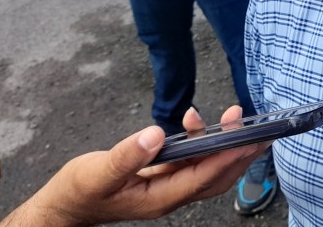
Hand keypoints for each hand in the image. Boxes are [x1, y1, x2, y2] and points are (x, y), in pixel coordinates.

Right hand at [0, 105, 263, 226]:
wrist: (63, 207)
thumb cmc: (77, 192)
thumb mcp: (97, 172)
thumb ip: (126, 155)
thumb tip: (156, 134)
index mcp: (160, 199)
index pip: (203, 178)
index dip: (228, 158)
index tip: (250, 138)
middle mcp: (170, 196)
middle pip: (216, 175)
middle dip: (240, 151)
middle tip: (259, 126)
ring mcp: (167, 187)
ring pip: (207, 167)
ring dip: (222, 143)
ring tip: (231, 115)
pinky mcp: (161, 177)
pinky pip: (191, 161)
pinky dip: (200, 141)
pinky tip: (193, 120)